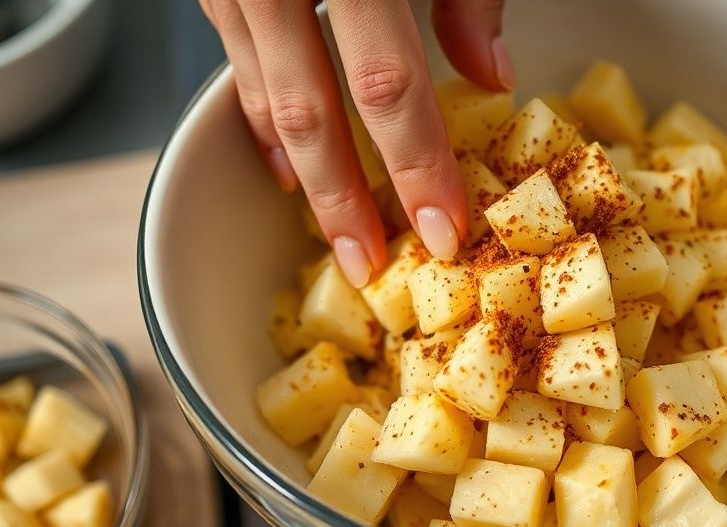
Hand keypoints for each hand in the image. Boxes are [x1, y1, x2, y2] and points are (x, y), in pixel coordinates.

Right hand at [198, 0, 512, 285]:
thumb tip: (491, 73)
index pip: (387, 85)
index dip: (416, 164)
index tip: (443, 231)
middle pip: (310, 111)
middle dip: (343, 200)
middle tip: (371, 264)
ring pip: (266, 96)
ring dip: (304, 173)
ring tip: (335, 232)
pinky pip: (235, 62)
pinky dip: (264, 118)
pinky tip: (288, 164)